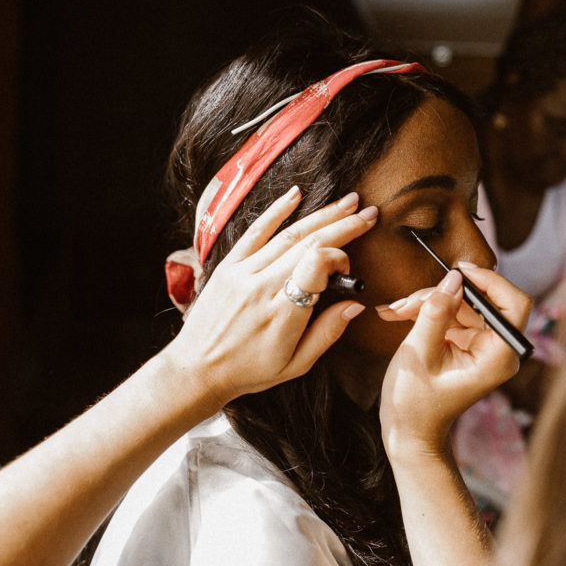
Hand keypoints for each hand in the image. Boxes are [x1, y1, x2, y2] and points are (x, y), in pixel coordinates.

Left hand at [162, 186, 377, 410]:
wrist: (196, 369)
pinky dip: (277, 211)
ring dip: (322, 215)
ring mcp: (242, 273)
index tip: (347, 266)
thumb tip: (355, 305)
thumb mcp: (295, 365)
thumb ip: (327, 334)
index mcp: (282, 315)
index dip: (337, 258)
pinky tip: (296, 194)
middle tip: (370, 212)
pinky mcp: (228, 266)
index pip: (315, 267)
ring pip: (288, 235)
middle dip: (343, 225)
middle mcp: (261, 288)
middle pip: (308, 244)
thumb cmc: (248, 371)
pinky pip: (255, 232)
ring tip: (348, 202)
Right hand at [378, 266, 530, 457]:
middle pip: (481, 300)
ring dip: (428, 302)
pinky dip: (426, 311)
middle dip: (443, 294)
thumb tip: (452, 280)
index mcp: (498, 357)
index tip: (459, 272)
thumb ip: (436, 313)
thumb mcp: (418, 354)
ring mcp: (482, 345)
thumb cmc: (415, 404)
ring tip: (396, 311)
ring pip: (461, 303)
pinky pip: (451, 314)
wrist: (409, 432)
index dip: (491, 281)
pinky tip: (399, 314)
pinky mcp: (466, 342)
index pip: (515, 304)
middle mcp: (496, 349)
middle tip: (408, 302)